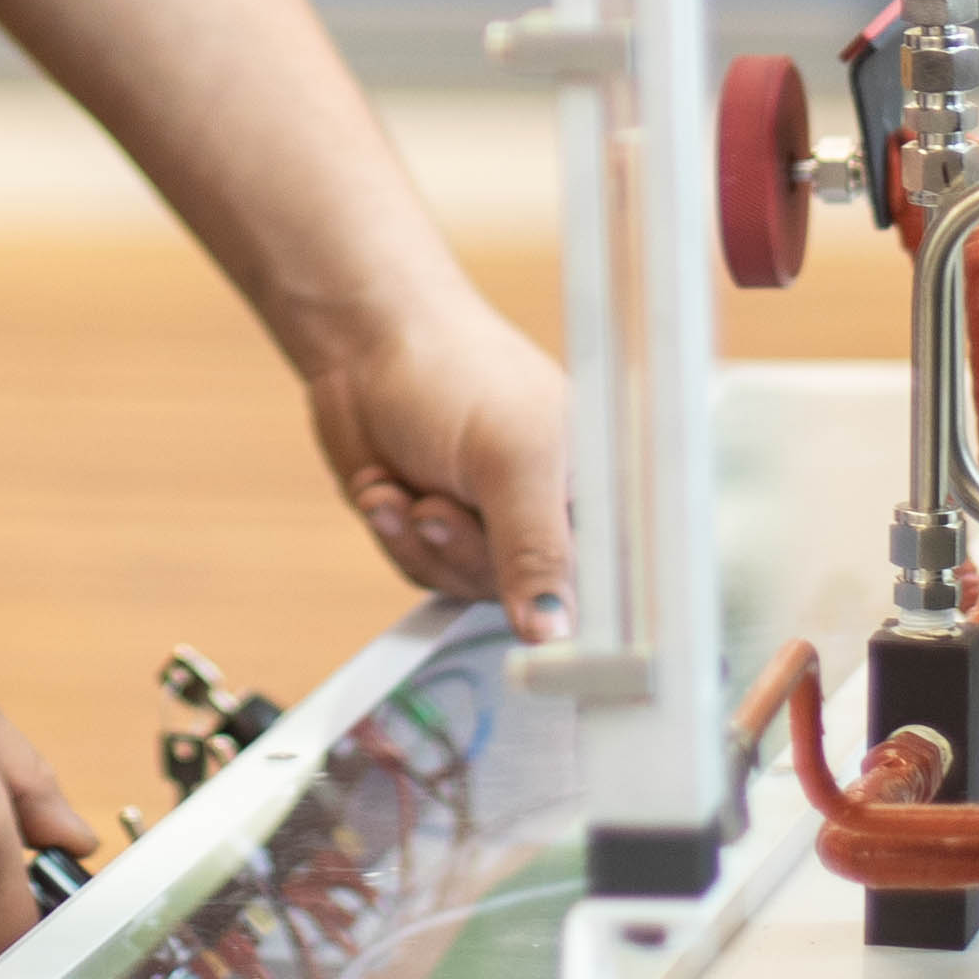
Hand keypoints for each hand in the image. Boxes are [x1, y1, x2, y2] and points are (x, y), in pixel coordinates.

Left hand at [303, 283, 573, 637]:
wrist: (364, 345)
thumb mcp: (509, 460)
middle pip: (528, 595)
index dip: (576, 608)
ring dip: (423, 542)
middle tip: (438, 507)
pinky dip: (397, 535)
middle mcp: (555, 511)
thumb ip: (537, 550)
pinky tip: (386, 488)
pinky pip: (425, 573)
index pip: (614, 579)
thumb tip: (556, 634)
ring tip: (407, 488)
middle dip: (467, 554)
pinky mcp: (444, 529)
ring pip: (467, 587)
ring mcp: (497, 523)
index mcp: (598, 485)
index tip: (540, 631)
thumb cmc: (454, 372)